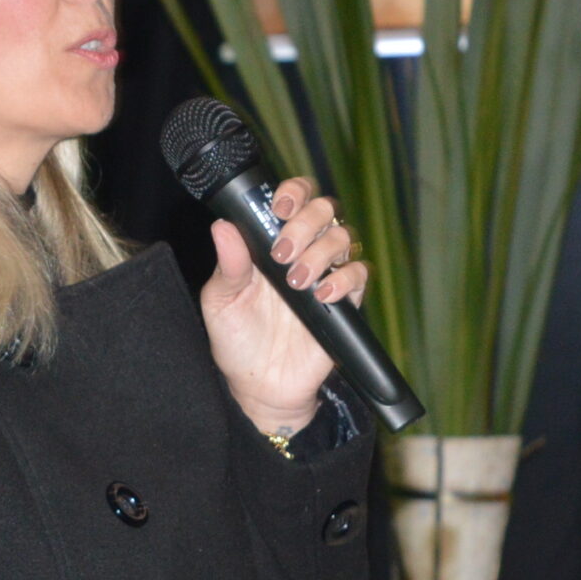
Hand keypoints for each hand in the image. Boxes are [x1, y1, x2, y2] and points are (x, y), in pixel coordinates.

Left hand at [201, 178, 369, 435]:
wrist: (260, 387)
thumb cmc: (237, 339)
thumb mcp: (222, 301)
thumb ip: (227, 265)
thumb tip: (223, 225)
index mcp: (271, 241)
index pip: (294, 199)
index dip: (294, 192)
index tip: (279, 209)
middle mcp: (303, 251)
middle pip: (325, 210)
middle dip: (306, 223)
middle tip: (283, 253)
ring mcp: (325, 274)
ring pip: (343, 237)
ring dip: (320, 253)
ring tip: (296, 281)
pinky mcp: (345, 302)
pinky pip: (358, 275)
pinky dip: (344, 279)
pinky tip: (321, 295)